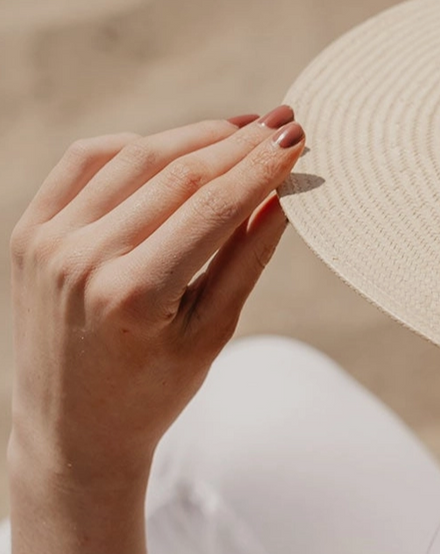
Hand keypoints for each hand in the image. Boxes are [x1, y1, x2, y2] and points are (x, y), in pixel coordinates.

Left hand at [8, 106, 303, 490]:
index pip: (212, 207)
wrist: (72, 431)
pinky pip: (84, 164)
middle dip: (235, 144)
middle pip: (175, 174)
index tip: (297, 139)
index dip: (260, 167)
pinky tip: (173, 149)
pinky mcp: (27, 232)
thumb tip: (284, 193)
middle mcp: (82, 261)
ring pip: (131, 158)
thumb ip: (247, 258)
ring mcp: (47, 242)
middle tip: (282, 123)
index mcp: (133, 296)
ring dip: (191, 138)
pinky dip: (133, 148)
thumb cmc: (155, 391)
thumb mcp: (213, 333)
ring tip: (239, 131)